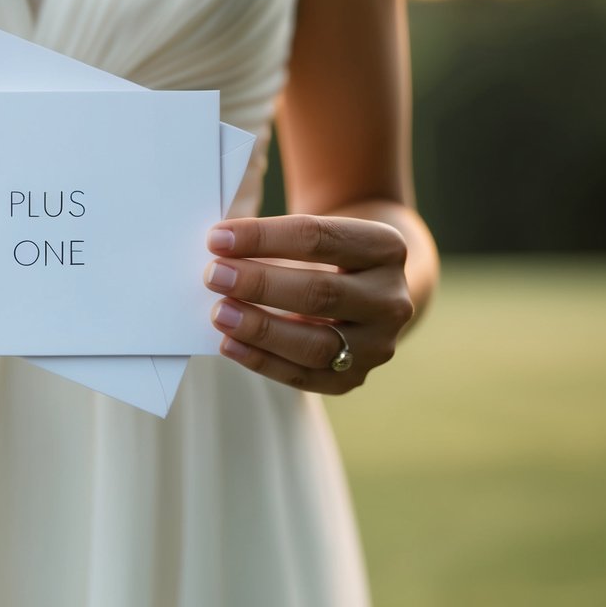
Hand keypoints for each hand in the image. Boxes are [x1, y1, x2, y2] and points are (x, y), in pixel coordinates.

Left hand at [203, 215, 413, 393]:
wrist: (365, 287)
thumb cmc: (326, 253)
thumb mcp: (317, 229)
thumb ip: (273, 234)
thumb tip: (219, 246)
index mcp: (385, 247)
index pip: (319, 239)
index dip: (264, 237)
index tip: (218, 238)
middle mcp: (390, 298)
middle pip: (321, 293)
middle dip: (260, 284)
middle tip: (214, 275)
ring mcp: (377, 344)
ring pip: (315, 344)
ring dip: (260, 329)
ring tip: (219, 313)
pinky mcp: (353, 377)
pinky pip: (304, 376)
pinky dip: (262, 361)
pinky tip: (230, 343)